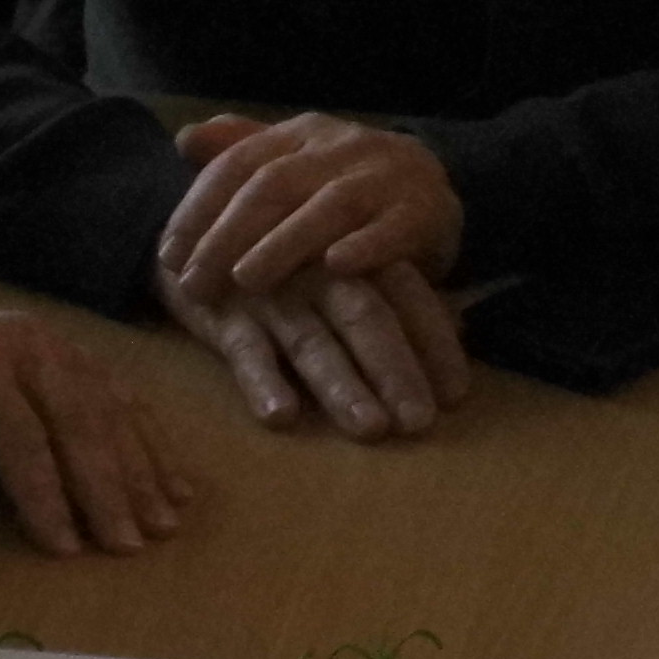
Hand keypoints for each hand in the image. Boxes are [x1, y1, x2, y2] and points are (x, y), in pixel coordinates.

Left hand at [0, 248, 191, 555]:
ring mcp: (62, 345)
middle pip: (76, 420)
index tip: (63, 547)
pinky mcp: (84, 353)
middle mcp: (25, 345)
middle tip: (126, 546)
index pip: (15, 432)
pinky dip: (154, 444)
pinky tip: (175, 488)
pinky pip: (127, 398)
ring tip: (162, 527)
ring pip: (111, 409)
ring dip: (141, 470)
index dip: (40, 490)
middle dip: (105, 486)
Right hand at [157, 252, 472, 441]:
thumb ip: (398, 294)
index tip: (457, 394)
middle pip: (365, 318)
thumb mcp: (343, 266)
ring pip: (311, 341)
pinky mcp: (222, 317)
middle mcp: (318, 273)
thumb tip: (466, 326)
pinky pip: (243, 351)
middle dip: (394, 371)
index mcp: (354, 258)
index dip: (434, 343)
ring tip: (370, 428)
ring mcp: (270, 295)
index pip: (407, 297)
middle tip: (419, 422)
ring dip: (341, 385)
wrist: (192, 230)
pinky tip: (281, 416)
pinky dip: (261, 381)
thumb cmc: (287, 258)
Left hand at [159, 110, 461, 294]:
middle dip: (228, 234)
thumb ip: (242, 149)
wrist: (436, 186)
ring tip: (247, 280)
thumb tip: (184, 139)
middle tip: (195, 283)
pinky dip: (367, 245)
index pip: (239, 163)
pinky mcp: (424, 209)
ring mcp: (385, 176)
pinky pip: (394, 227)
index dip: (200, 207)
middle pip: (275, 185)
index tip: (168, 253)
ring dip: (285, 243)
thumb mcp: (296, 159)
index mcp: (302, 134)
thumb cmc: (348, 182)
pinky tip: (336, 267)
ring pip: (329, 205)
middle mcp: (341, 147)